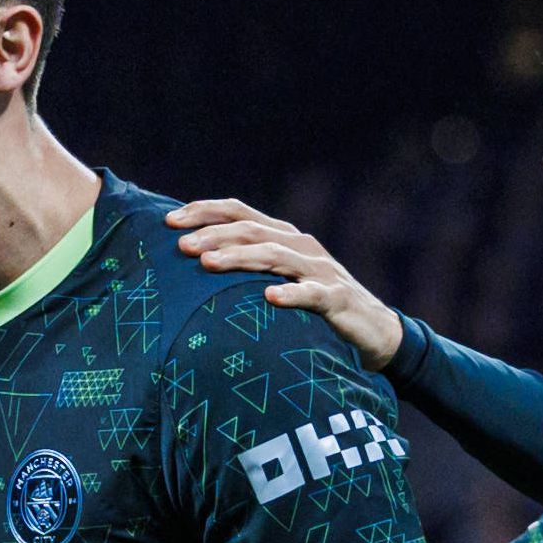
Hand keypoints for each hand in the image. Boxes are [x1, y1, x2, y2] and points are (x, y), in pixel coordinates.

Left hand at [168, 199, 406, 368]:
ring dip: (239, 258)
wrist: (373, 331)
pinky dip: (291, 294)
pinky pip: (312, 294)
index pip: (239, 212)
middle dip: (213, 235)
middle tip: (180, 245)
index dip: (204, 211)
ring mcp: (320, 270)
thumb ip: (245, 269)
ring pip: (275, 256)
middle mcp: (300, 246)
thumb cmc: (312, 308)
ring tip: (207, 264)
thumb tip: (193, 265)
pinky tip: (269, 298)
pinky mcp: (337, 299)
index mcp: (282, 237)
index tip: (169, 221)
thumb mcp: (277, 280)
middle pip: (251, 231)